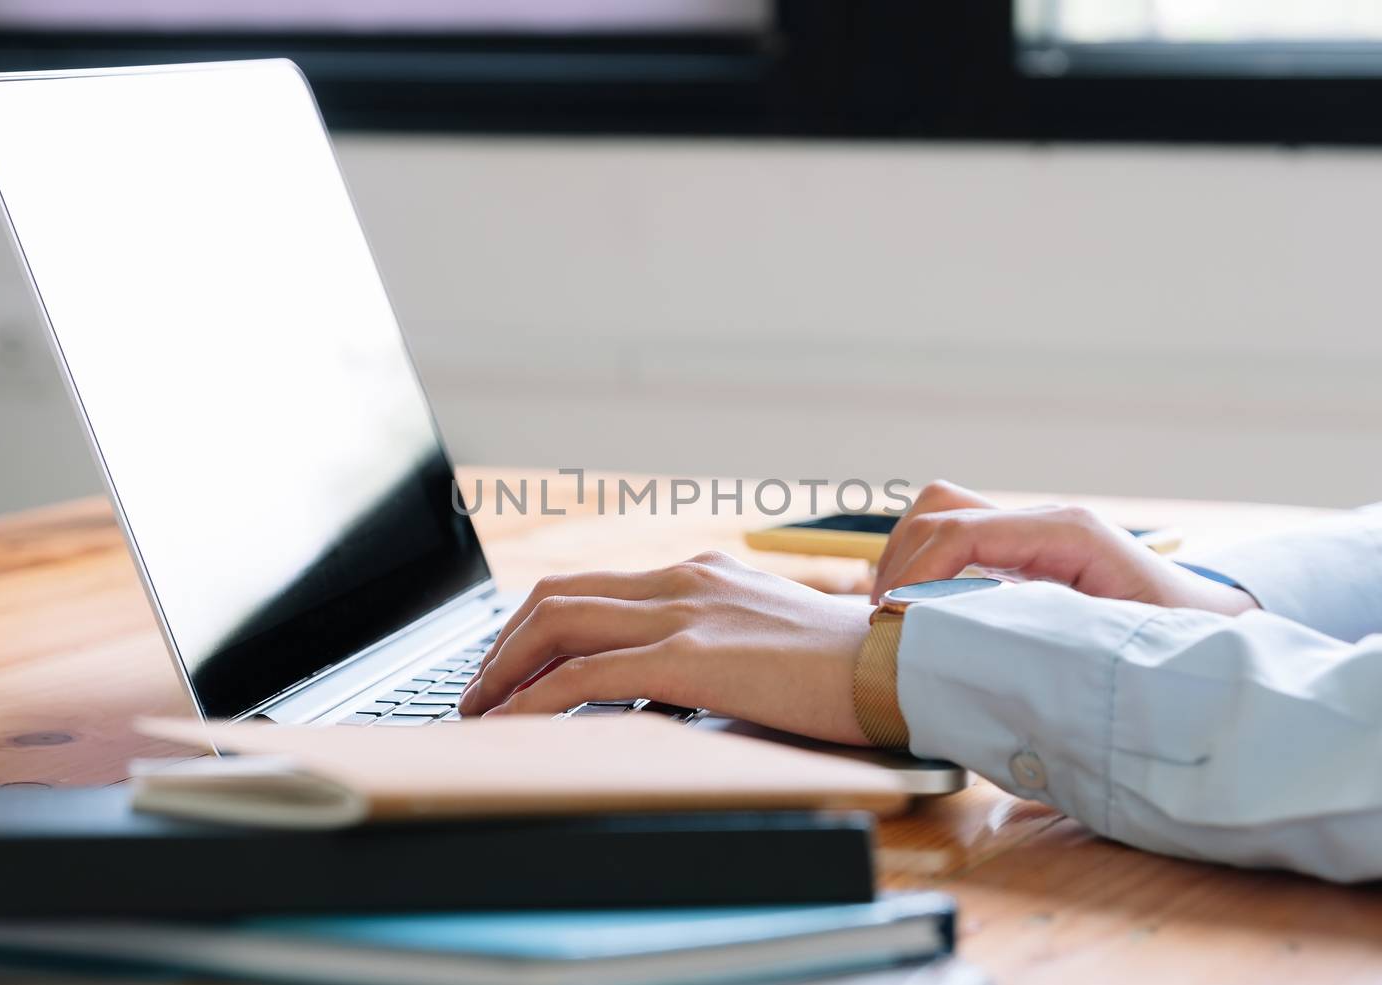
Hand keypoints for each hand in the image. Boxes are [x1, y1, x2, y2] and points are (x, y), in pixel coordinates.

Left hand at [458, 551, 873, 744]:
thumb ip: (716, 642)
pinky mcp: (693, 656)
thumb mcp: (767, 637)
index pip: (593, 588)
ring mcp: (686, 613)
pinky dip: (540, 699)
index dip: (536, 626)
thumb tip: (671, 678)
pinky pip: (590, 675)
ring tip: (482, 711)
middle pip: (559, 597)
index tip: (511, 665)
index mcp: (700, 574)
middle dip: (504, 645)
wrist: (901, 665)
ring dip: (506, 670)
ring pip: (560, 624)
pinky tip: (519, 725)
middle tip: (480, 691)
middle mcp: (684, 581)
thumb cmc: (847, 666)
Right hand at [871, 480, 1258, 615]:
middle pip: (938, 509)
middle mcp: (1044, 521)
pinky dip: (923, 568)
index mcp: (1067, 533)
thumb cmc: (1176, 642)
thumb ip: (1055, 637)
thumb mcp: (1118, 644)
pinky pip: (955, 541)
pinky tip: (919, 613)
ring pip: (938, 515)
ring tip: (893, 616)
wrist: (1214, 631)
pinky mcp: (1024, 551)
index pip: (962, 530)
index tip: (893, 620)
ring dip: (905, 559)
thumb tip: (980, 647)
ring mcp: (1032, 531)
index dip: (916, 572)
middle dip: (899, 561)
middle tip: (883, 623)